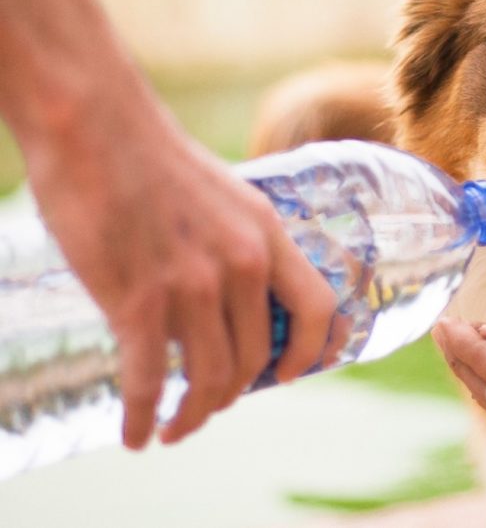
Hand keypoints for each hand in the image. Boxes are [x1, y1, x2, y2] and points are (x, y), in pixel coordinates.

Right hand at [21, 86, 334, 448]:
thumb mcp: (225, 196)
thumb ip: (238, 244)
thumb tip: (233, 295)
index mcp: (267, 234)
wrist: (94, 125)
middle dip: (234, 394)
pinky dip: (143, 418)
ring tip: (174, 428)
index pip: (317, 308)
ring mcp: (192, 285)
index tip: (289, 376)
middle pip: (256, 358)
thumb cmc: (152, 158)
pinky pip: (149, 382)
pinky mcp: (137, 300)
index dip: (312, 352)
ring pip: (209, 378)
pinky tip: (135, 435)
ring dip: (193, 415)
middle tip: (209, 405)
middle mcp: (241, 264)